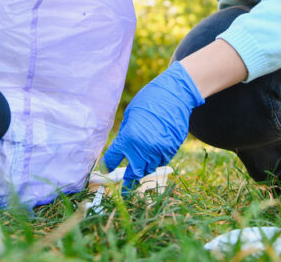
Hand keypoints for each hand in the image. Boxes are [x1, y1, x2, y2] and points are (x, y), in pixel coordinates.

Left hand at [102, 61, 203, 192]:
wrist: (174, 96)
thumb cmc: (149, 100)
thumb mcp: (130, 115)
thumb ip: (125, 134)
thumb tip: (122, 148)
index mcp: (128, 138)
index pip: (113, 159)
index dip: (107, 165)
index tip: (105, 170)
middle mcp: (143, 148)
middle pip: (133, 172)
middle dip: (128, 179)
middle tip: (125, 184)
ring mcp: (159, 151)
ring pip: (148, 169)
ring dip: (142, 169)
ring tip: (138, 168)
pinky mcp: (171, 150)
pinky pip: (160, 162)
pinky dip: (155, 161)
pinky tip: (152, 155)